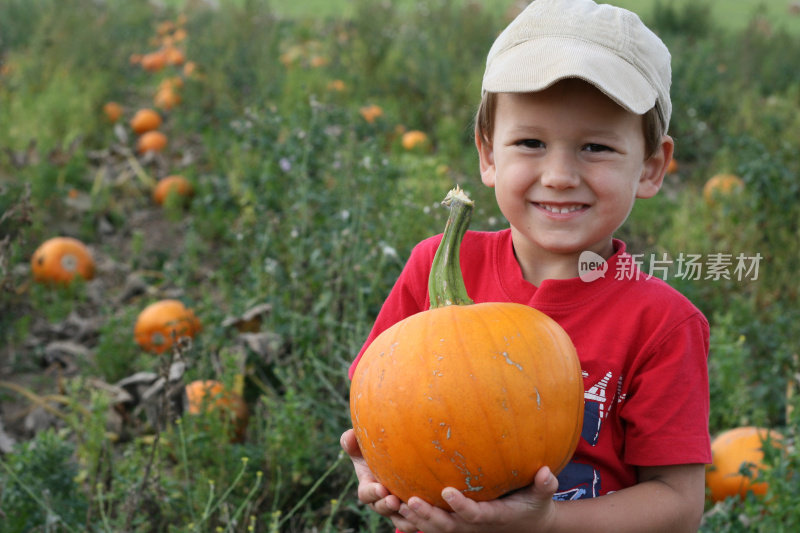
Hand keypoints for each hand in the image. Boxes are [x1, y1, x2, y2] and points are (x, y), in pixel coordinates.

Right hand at [340, 429, 413, 527]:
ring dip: (405, 515)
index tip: (380, 488)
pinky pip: (414, 523)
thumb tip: (349, 436)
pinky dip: (420, 520)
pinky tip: (430, 511)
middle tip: (395, 500)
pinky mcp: (412, 514)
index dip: (372, 493)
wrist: (400, 460)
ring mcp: (397, 510)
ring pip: (399, 519)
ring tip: (412, 506)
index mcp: (368, 488)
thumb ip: (353, 442)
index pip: (366, 494)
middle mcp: (381, 502)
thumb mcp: (363, 448)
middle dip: (387, 505)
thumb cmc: (376, 453)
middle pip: (382, 508)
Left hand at [395, 466, 558, 532]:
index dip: (461, 506)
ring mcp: (460, 528)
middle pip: (446, 527)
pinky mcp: (451, 525)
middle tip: (411, 500)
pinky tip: (390, 501)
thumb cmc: (532, 506)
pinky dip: (409, 518)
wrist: (524, 525)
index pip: (474, 515)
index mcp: (492, 517)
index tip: (447, 490)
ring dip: (413, 518)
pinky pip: (427, 525)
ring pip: (432, 529)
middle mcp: (472, 527)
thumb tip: (547, 472)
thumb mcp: (541, 497)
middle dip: (428, 515)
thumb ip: (544, 485)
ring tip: (393, 501)